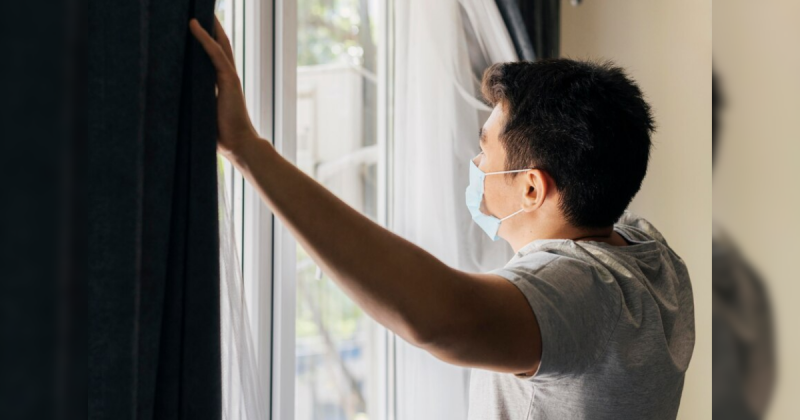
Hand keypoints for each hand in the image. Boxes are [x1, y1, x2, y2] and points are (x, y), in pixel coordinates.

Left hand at [189, 17, 259, 158]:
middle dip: (212, 26)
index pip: (215, 55)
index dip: (207, 39)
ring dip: (209, 25)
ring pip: (219, 43)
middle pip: (220, 43)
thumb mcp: (202, 114)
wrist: (239, 145)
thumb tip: (167, 102)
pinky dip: (205, 38)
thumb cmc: (221, 135)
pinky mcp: (228, 80)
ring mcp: (229, 77)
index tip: (196, 25)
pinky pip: (215, 54)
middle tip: (200, 10)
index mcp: (222, 84)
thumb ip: (192, 103)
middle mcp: (227, 77)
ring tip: (197, 10)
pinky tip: (194, 25)